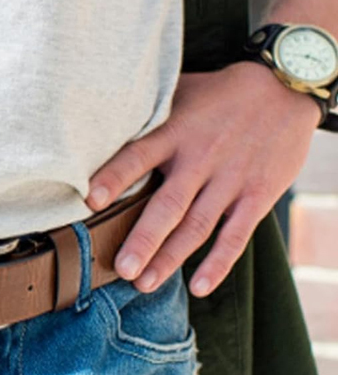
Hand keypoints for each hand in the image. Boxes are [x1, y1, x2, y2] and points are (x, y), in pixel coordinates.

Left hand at [85, 61, 319, 296]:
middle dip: (143, 240)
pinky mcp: (257, 195)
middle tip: (120, 268)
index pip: (137, 156)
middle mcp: (200, 159)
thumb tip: (97, 121)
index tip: (90, 201)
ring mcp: (230, 179)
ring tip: (143, 283)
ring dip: (170, 258)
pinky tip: (199, 286)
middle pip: (167, 205)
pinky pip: (236, 235)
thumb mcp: (178, 92)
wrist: (284, 88)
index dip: (114, 178)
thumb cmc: (218, 94)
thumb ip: (146, 113)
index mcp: (174, 133)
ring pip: (196, 226)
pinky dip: (218, 262)